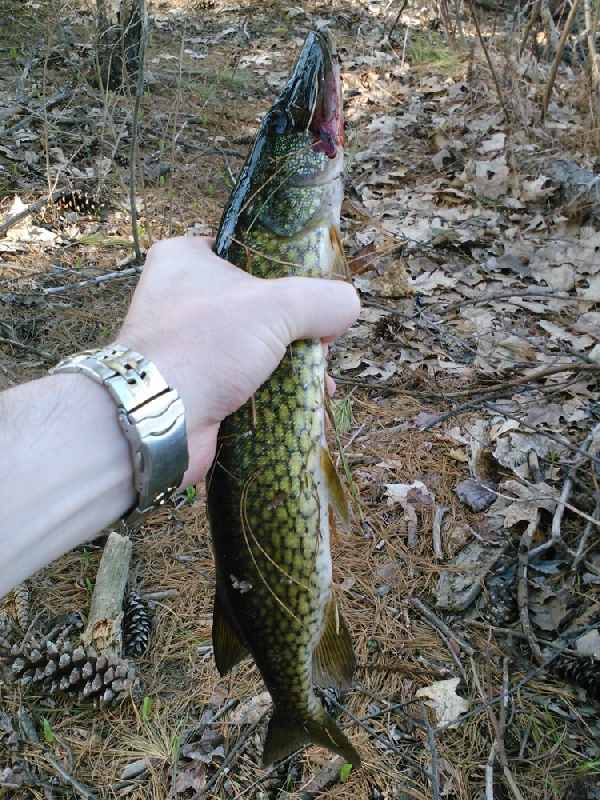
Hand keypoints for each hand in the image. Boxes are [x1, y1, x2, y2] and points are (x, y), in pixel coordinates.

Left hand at [117, 236, 359, 484]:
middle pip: (262, 309)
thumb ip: (322, 299)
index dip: (290, 278)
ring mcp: (188, 348)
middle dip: (301, 335)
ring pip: (258, 351)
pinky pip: (247, 386)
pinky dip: (277, 397)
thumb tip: (348, 307)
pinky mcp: (196, 389)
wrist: (155, 419)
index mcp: (187, 260)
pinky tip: (306, 410)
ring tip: (321, 388)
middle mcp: (182, 300)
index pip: (251, 257)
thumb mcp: (277, 306)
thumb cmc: (205, 346)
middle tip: (321, 352)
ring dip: (295, 370)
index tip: (316, 303)